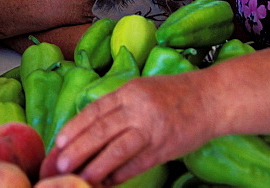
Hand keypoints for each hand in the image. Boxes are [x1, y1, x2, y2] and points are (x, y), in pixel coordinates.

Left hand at [51, 73, 220, 185]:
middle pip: (102, 130)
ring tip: (80, 178)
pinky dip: (121, 175)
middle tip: (60, 165)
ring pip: (118, 150)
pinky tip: (107, 182)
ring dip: (96, 166)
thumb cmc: (171, 94)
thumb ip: (117, 106)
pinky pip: (138, 164)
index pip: (95, 110)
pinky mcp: (165, 148)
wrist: (210, 99)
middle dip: (78, 149)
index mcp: (129, 91)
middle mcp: (139, 109)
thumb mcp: (141, 90)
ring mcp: (153, 129)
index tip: (58, 142)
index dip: (75, 127)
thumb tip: (86, 129)